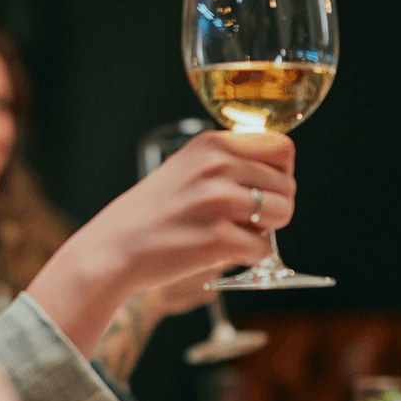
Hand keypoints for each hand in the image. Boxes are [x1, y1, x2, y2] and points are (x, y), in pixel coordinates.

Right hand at [26, 130, 295, 354]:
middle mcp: (217, 167)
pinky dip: (249, 257)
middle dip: (273, 206)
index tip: (262, 188)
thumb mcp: (187, 167)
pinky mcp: (218, 240)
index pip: (282, 147)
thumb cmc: (152, 213)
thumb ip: (229, 161)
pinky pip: (264, 249)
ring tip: (233, 233)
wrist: (113, 250)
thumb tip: (280, 169)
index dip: (280, 172)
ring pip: (283, 214)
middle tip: (242, 219)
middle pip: (287, 184)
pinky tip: (221, 252)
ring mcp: (218, 203)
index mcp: (212, 144)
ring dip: (266, 230)